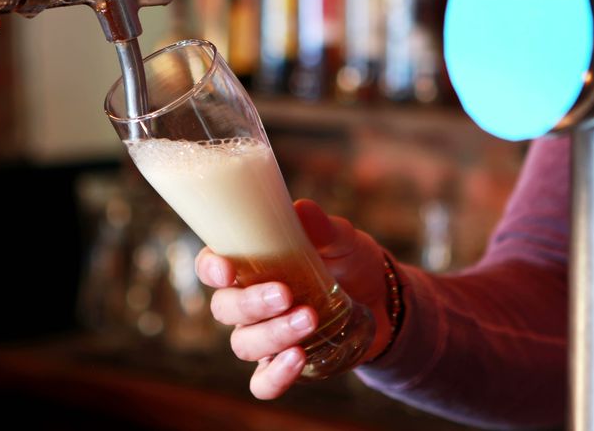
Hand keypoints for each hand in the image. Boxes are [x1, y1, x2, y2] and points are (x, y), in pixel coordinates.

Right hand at [194, 199, 391, 399]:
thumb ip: (323, 228)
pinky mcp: (284, 366)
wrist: (383, 302)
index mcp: (250, 265)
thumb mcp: (342, 240)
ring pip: (244, 344)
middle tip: (286, 295)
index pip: (211, 266)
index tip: (226, 269)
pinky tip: (298, 359)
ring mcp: (264, 337)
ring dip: (273, 334)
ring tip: (310, 319)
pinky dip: (275, 375)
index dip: (210, 269)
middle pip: (224, 309)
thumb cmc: (350, 261)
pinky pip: (263, 382)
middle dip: (250, 304)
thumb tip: (302, 210)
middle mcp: (248, 303)